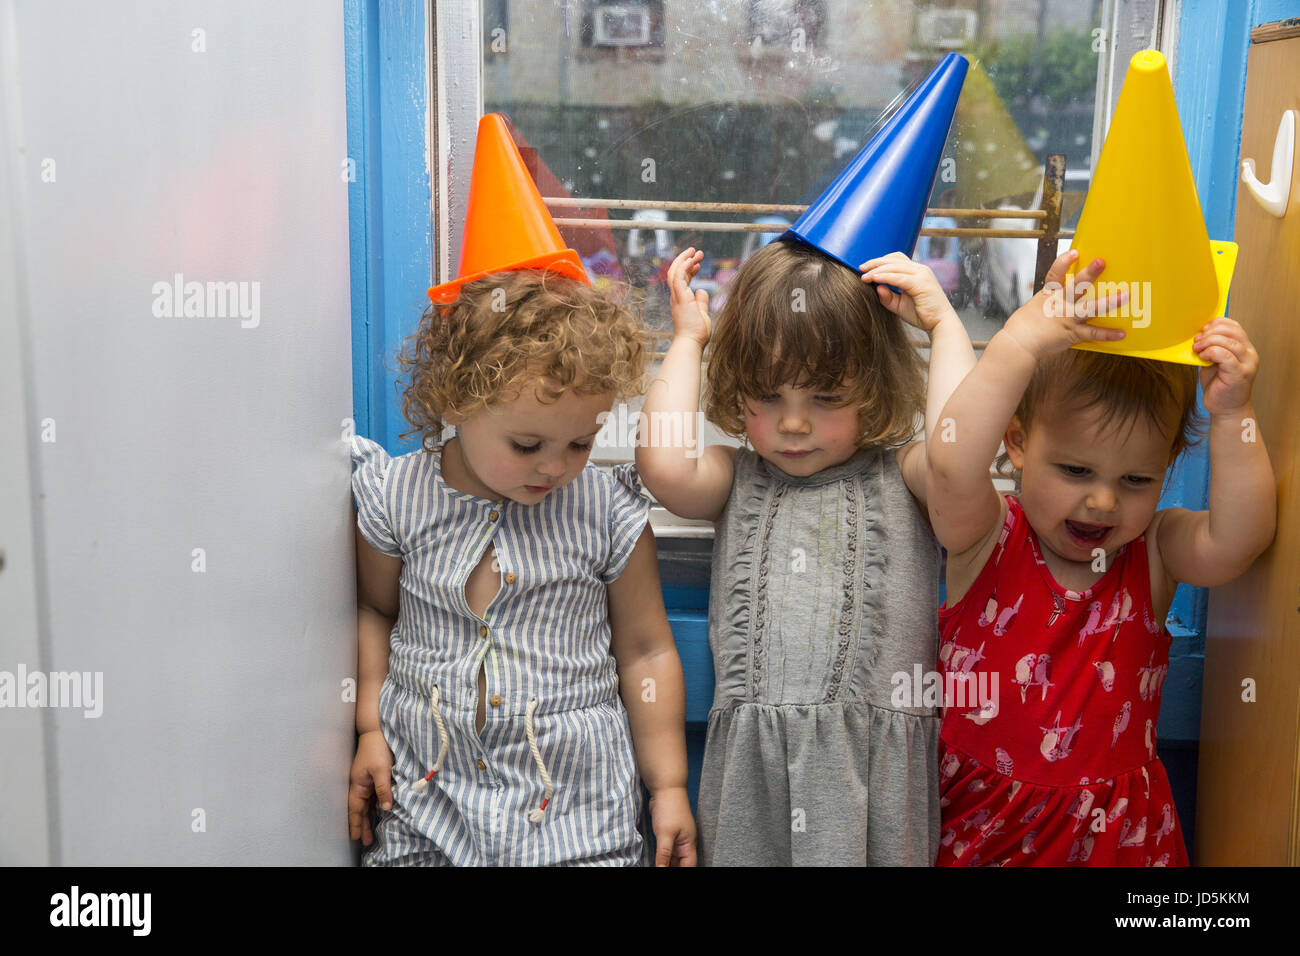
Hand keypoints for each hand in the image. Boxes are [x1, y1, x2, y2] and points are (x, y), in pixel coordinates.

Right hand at [348, 729, 394, 845]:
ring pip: (366, 804)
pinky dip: (374, 807)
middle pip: (360, 809)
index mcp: (357, 785)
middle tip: (364, 841)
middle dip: (361, 825)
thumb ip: (383, 789)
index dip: (355, 823)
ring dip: (367, 818)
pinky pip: (372, 796)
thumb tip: (386, 807)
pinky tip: (377, 814)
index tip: (355, 837)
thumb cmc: (377, 749)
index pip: (355, 809)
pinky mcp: (373, 777)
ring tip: (369, 833)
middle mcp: (360, 785)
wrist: (376, 732)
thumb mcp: (381, 770)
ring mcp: (366, 781)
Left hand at [648, 786, 696, 865]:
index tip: (668, 872)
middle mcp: (684, 842)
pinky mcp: (668, 833)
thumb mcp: (665, 833)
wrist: (665, 788)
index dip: (682, 871)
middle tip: (661, 868)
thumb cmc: (669, 807)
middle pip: (681, 863)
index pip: (689, 865)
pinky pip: (667, 849)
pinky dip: (662, 856)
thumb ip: (664, 853)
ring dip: (667, 863)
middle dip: (673, 867)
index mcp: (689, 844)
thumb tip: (661, 868)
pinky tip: (656, 860)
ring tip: (658, 866)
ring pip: (673, 857)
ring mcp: (676, 837)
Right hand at [667, 248, 710, 347]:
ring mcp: (677, 297)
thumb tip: (702, 290)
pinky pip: (678, 278)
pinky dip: (684, 267)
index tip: (698, 264)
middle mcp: (676, 297)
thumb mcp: (701, 313)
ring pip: (675, 272)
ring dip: (685, 260)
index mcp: (681, 300)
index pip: (682, 280)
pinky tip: (691, 260)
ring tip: (695, 251)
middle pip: (677, 272)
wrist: (691, 343)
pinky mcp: (680, 298)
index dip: (689, 269)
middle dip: (686, 260)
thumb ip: (701, 301)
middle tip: (697, 252)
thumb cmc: (696, 333)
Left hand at [859, 252, 956, 331]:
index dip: (880, 261)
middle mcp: (921, 269)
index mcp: (917, 272)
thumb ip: (888, 297)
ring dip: (877, 269)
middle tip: (861, 268)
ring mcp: (922, 275)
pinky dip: (885, 277)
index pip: (897, 259)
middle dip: (875, 262)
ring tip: (864, 276)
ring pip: (894, 266)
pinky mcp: (921, 283)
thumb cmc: (922, 315)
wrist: (940, 324)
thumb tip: (876, 287)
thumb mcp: (900, 305)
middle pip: (894, 259)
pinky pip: (899, 277)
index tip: (866, 268)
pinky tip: (874, 279)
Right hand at [1002, 249, 1127, 360]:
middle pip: (1077, 285)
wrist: (1018, 344)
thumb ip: (1045, 303)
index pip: (1055, 274)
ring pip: (1090, 308)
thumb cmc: (1021, 328)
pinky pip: (1093, 334)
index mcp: (1047, 296)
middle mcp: (1059, 304)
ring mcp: (1067, 318)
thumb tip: (1051, 301)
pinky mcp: (1072, 334)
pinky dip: (1108, 334)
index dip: (1064, 262)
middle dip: (1090, 273)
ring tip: (1125, 295)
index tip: (1075, 252)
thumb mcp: (1031, 309)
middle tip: (1102, 261)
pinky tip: (1121, 333)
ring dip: (1109, 302)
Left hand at [1193, 317, 1258, 416]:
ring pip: (1229, 342)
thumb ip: (1213, 348)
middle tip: (1197, 340)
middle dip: (1211, 332)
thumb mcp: (1215, 362)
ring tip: (1197, 348)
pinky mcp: (1239, 374)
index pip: (1235, 327)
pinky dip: (1211, 352)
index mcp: (1245, 348)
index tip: (1203, 328)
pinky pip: (1225, 356)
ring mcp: (1247, 364)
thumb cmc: (1219, 386)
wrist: (1226, 409)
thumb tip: (1199, 336)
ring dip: (1209, 342)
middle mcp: (1249, 354)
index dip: (1218, 323)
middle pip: (1232, 332)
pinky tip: (1203, 357)